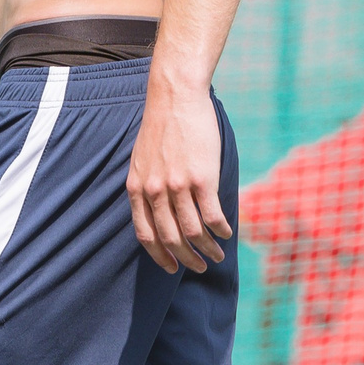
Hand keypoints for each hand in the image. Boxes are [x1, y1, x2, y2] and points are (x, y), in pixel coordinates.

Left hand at [129, 77, 231, 274]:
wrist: (176, 97)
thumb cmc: (162, 126)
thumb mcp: (141, 159)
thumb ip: (146, 186)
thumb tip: (155, 212)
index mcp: (137, 188)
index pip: (145, 234)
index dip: (159, 256)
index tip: (172, 267)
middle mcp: (155, 191)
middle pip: (171, 238)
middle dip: (187, 259)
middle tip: (200, 267)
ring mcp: (178, 186)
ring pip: (194, 232)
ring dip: (208, 249)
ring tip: (218, 254)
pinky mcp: (202, 178)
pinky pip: (212, 215)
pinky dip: (220, 230)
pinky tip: (226, 233)